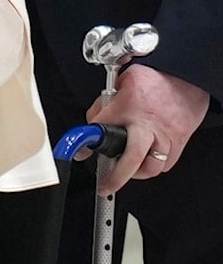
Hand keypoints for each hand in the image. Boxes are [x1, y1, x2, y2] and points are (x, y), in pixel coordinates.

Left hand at [83, 64, 208, 194]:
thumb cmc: (156, 78)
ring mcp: (165, 135)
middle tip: (106, 185)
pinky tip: (145, 163)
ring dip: (136, 173)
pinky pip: (166, 164)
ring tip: (126, 172)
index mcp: (127, 107)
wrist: (187, 77)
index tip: (76, 152)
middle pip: (131, 158)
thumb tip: (92, 122)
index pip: (99, 127)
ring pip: (151, 167)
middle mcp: (146, 125)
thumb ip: (104, 103)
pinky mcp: (179, 141)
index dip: (84, 142)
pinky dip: (154, 167)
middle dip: (117, 176)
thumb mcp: (120, 81)